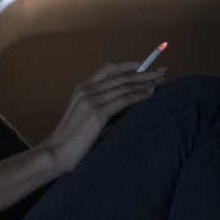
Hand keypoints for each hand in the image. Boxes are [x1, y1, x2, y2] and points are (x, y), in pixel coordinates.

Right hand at [43, 62, 166, 173]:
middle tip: (163, 71)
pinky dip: (139, 95)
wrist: (56, 154)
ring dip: (145, 82)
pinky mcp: (96, 113)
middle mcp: (86, 90)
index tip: (148, 66)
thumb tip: (130, 105)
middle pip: (121, 76)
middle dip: (145, 72)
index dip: (130, 66)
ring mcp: (90, 100)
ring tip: (161, 81)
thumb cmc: (74, 140)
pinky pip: (123, 99)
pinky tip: (151, 94)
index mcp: (82, 88)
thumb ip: (106, 107)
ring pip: (124, 85)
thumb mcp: (88, 117)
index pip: (110, 69)